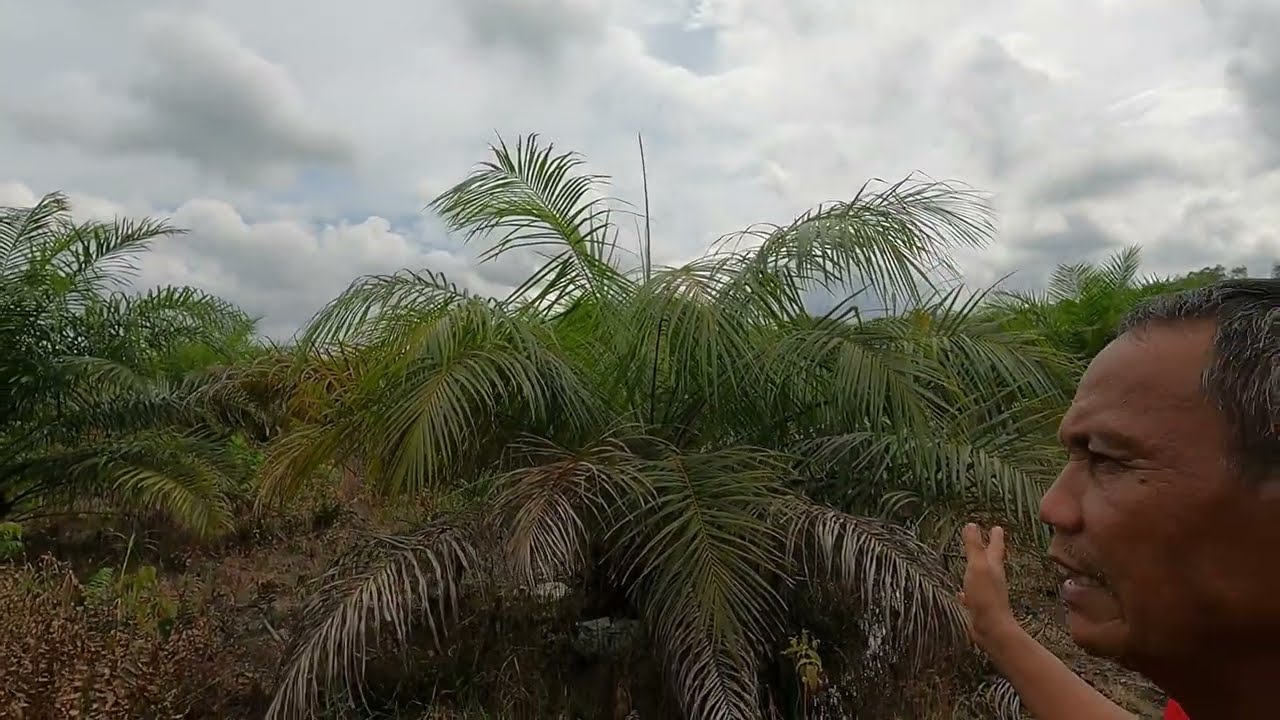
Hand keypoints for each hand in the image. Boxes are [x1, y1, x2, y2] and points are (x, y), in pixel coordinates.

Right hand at [960, 523, 1016, 647]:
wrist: (990, 629)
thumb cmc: (985, 596)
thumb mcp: (977, 567)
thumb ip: (973, 547)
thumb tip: (971, 524)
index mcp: (994, 567)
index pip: (995, 547)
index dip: (995, 537)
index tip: (997, 527)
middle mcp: (993, 579)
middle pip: (991, 561)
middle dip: (988, 551)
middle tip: (986, 541)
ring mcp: (987, 594)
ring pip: (982, 577)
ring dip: (977, 569)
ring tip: (969, 564)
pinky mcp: (979, 607)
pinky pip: (972, 594)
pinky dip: (967, 590)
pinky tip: (960, 593)